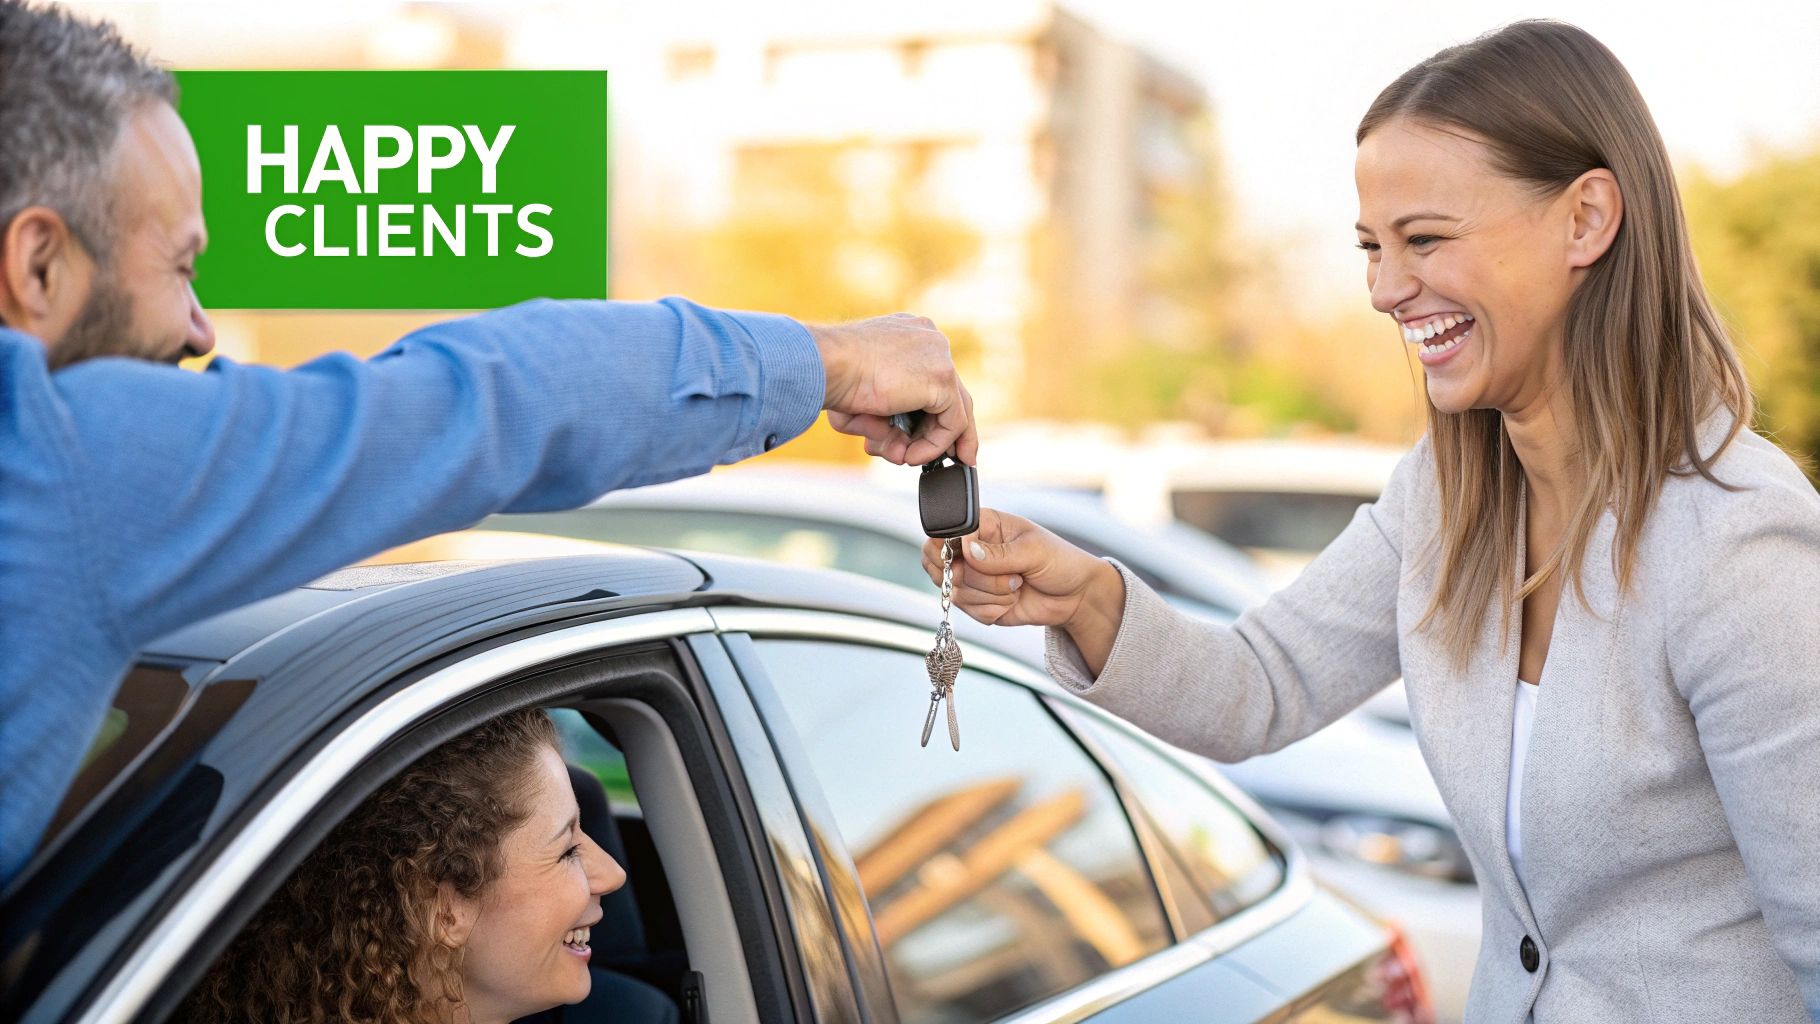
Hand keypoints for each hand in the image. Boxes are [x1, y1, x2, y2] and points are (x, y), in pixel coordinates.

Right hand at [810, 313, 977, 465]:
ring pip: (954, 410)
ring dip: (931, 443)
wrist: (827, 364)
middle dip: (944, 431)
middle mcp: (929, 340)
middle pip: (952, 392)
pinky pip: (952, 423)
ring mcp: (940, 357)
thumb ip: (882, 421)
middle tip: (942, 457)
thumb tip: (898, 448)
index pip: (933, 376)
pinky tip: (910, 455)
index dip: (932, 410)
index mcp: (909, 335)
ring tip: (906, 459)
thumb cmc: (832, 377)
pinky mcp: (942, 379)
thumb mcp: (862, 397)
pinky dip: (934, 445)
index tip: (925, 435)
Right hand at [921, 508, 1125, 673]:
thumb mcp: (1034, 551)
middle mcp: (972, 550)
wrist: (1075, 596)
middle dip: (975, 578)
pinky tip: (1012, 600)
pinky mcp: (979, 602)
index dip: (946, 549)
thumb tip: (969, 550)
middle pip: (941, 566)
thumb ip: (1000, 553)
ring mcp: (974, 578)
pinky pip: (970, 612)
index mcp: (982, 525)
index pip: (943, 532)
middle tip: (1006, 576)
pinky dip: (993, 610)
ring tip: (1016, 585)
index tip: (968, 559)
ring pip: (956, 592)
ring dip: (991, 595)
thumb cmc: (1060, 562)